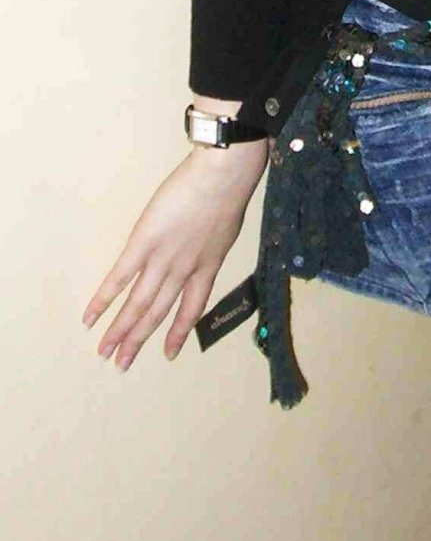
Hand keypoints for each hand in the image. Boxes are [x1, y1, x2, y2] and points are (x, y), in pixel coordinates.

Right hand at [83, 136, 268, 371]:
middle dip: (139, 340)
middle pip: (158, 313)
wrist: (223, 176)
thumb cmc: (229, 189)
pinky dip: (104, 300)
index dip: (179, 332)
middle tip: (121, 364)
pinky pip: (120, 277)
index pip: (192, 308)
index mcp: (207, 266)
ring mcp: (163, 260)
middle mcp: (184, 271)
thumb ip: (211, 241)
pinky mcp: (143, 243)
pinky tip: (90, 318)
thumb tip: (202, 243)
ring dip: (120, 331)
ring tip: (105, 352)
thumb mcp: (226, 224)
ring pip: (138, 304)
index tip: (169, 354)